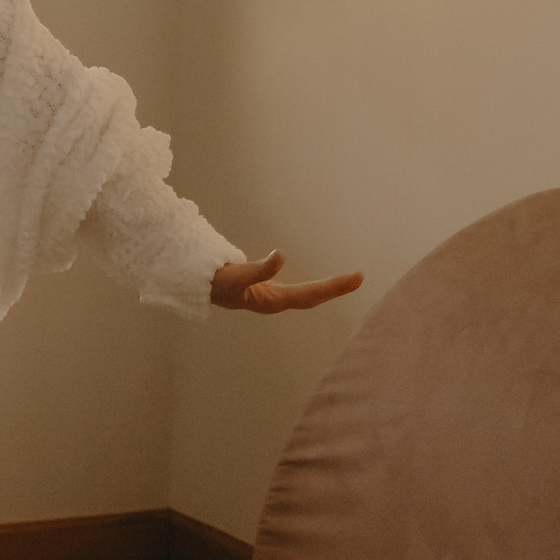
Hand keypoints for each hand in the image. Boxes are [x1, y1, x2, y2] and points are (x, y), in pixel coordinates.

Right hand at [210, 250, 363, 314]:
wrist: (200, 288)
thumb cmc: (218, 283)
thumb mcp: (237, 276)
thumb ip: (259, 268)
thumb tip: (281, 256)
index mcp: (274, 300)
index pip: (310, 294)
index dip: (333, 287)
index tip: (356, 277)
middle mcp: (278, 302)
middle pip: (313, 297)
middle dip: (336, 288)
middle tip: (359, 277)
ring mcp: (274, 299)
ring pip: (308, 296)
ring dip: (328, 288)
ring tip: (347, 280)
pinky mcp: (270, 292)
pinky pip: (300, 292)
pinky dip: (315, 287)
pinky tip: (322, 284)